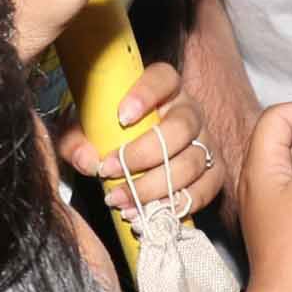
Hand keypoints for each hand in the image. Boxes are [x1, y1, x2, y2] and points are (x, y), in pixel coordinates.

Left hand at [57, 60, 226, 220]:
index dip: (146, 94)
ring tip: (121, 200)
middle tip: (109, 170)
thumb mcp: (84, 130)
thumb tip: (87, 160)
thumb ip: (76, 140)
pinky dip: (175, 205)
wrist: (132, 159)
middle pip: (181, 127)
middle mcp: (189, 111)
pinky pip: (205, 190)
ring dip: (153, 187)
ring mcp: (206, 142)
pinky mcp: (214, 173)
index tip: (121, 117)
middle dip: (143, 154)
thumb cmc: (108, 135)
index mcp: (163, 88)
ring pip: (192, 162)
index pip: (163, 78)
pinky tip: (147, 213)